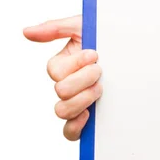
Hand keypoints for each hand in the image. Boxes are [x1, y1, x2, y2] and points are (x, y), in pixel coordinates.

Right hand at [23, 15, 101, 140]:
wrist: (133, 52)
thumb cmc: (107, 40)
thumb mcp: (84, 27)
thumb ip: (56, 28)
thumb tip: (27, 32)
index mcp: (63, 65)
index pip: (55, 71)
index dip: (76, 64)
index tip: (94, 54)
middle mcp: (67, 85)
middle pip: (61, 90)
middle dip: (84, 78)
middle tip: (100, 71)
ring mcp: (75, 102)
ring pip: (62, 110)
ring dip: (83, 98)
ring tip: (100, 88)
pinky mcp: (85, 119)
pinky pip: (70, 132)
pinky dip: (76, 126)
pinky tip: (90, 114)